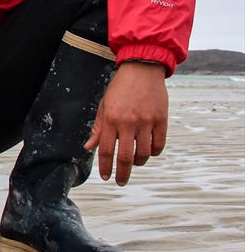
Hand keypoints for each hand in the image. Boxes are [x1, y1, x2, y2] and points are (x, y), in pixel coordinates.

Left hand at [84, 61, 167, 185]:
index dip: (106, 167)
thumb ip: (98, 128)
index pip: (107, 150)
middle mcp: (128, 122)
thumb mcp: (104, 105)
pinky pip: (159, 145)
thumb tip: (89, 147)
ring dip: (138, 163)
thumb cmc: (120, 88)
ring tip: (134, 163)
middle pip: (126, 157)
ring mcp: (146, 122)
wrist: (141, 69)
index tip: (106, 177)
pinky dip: (153, 152)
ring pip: (144, 154)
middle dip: (122, 173)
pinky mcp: (161, 120)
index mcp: (111, 119)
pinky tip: (148, 152)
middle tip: (121, 181)